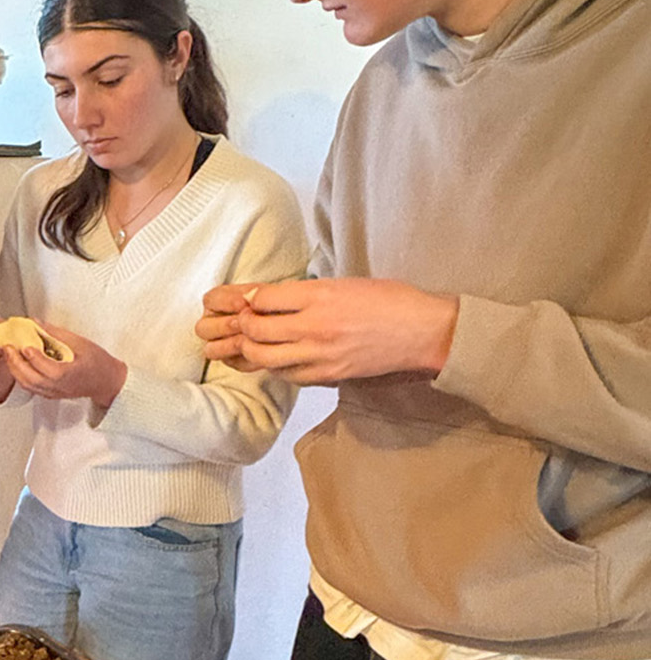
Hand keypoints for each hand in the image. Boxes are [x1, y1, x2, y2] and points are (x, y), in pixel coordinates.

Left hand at [0, 322, 126, 408]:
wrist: (107, 382)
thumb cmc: (97, 363)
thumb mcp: (81, 343)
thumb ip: (56, 334)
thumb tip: (37, 324)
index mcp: (68, 375)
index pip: (46, 368)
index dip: (33, 357)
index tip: (24, 344)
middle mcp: (58, 387)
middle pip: (31, 379)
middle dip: (16, 362)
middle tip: (8, 347)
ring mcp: (53, 392)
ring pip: (28, 385)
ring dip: (15, 370)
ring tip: (9, 354)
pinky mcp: (51, 394)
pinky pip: (31, 388)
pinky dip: (21, 376)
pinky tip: (17, 364)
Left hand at [199, 278, 457, 384]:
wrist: (424, 331)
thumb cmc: (389, 300)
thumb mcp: (342, 283)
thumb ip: (304, 291)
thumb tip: (268, 297)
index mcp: (319, 295)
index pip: (263, 298)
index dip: (245, 299)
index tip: (242, 300)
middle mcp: (315, 326)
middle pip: (257, 330)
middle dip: (239, 327)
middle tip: (234, 323)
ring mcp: (321, 355)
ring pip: (266, 358)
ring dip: (248, 351)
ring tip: (240, 345)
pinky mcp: (330, 375)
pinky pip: (288, 376)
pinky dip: (272, 368)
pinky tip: (269, 361)